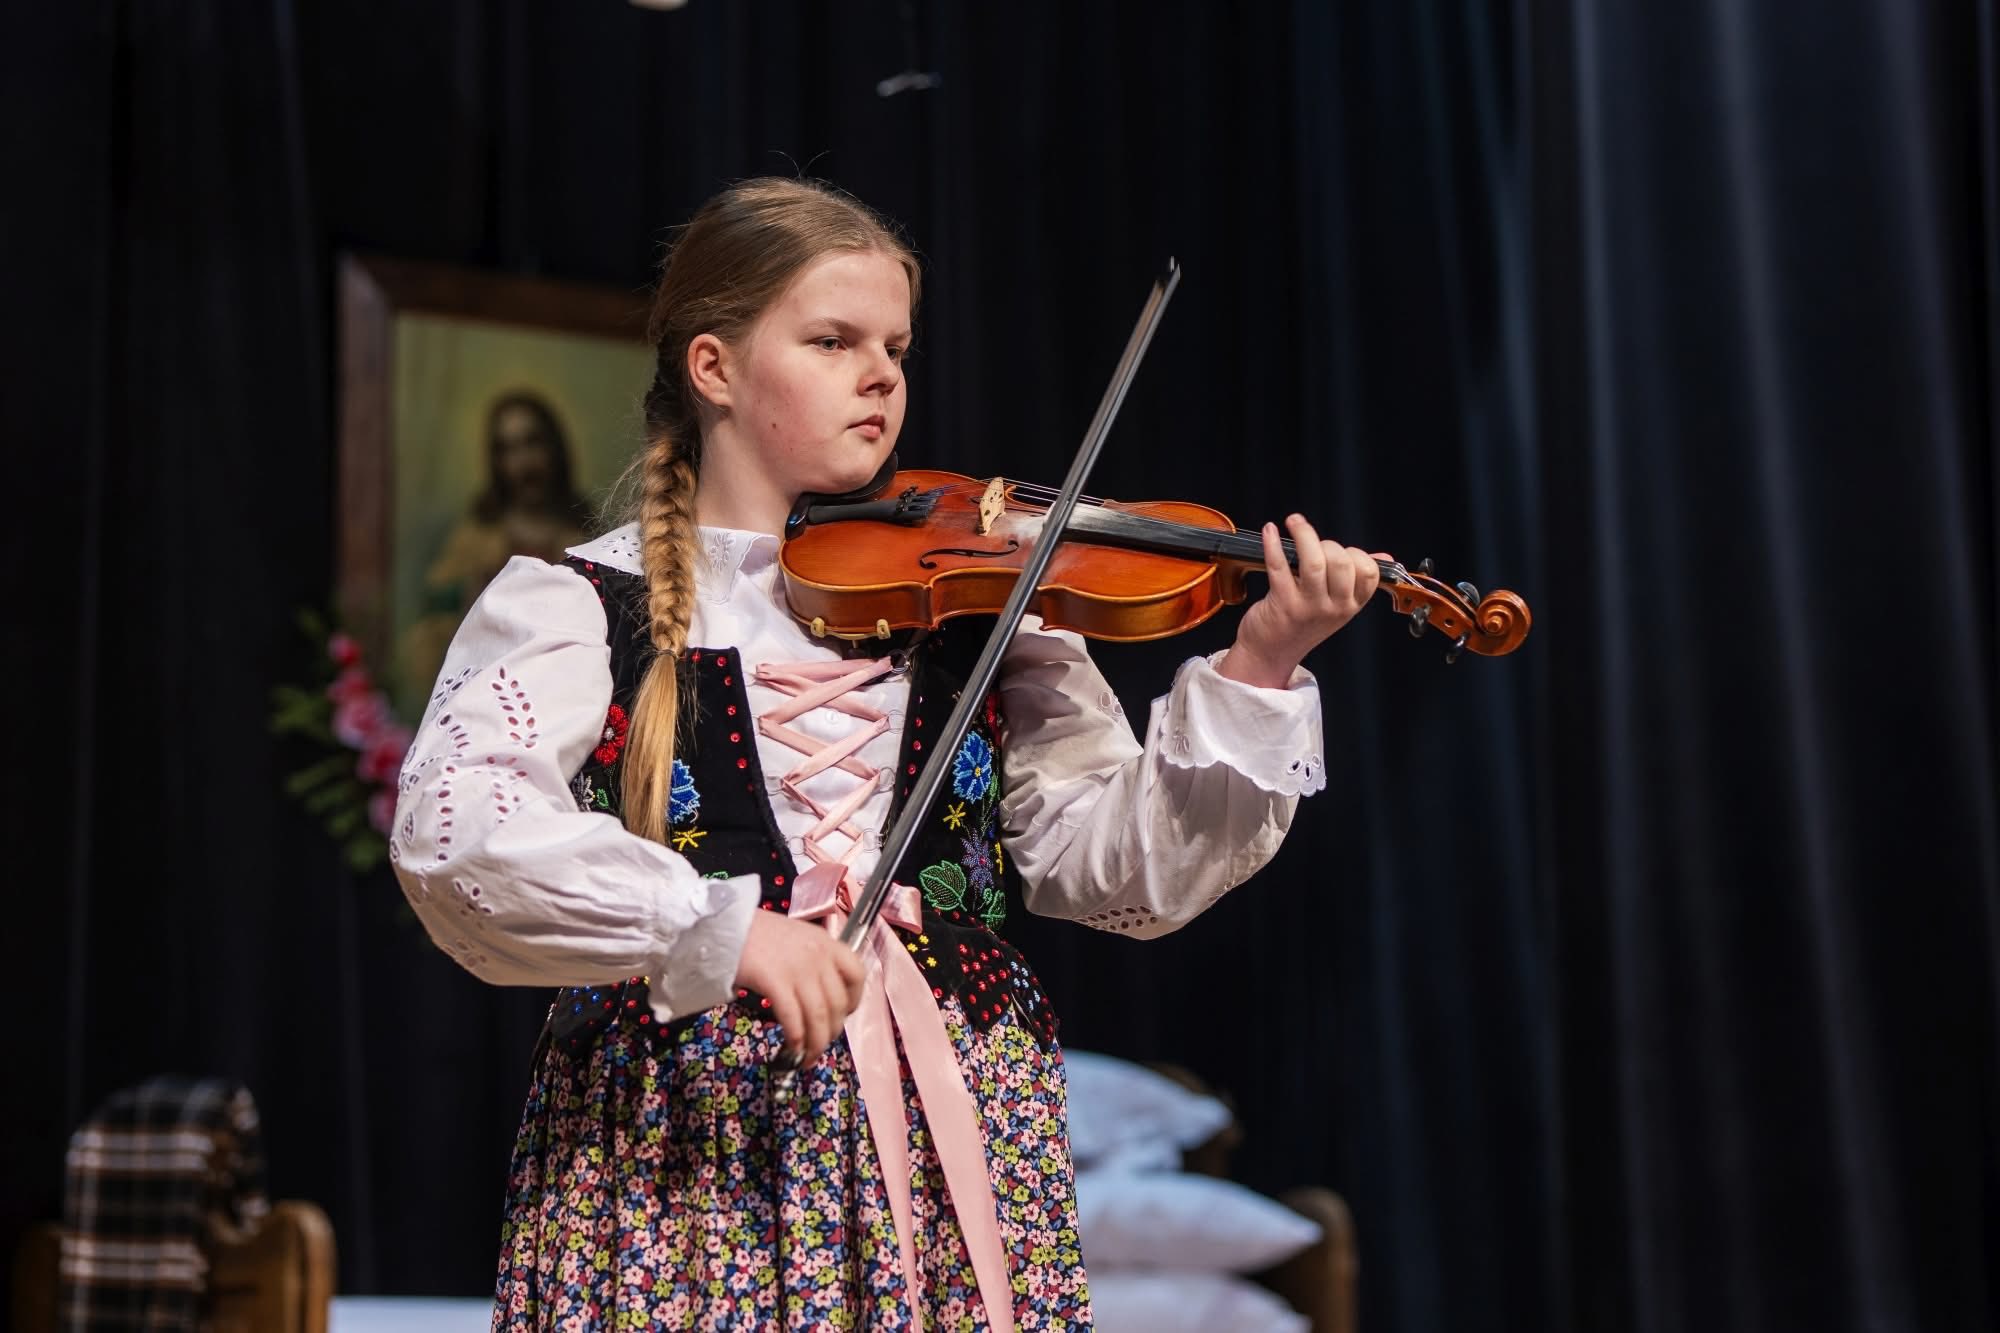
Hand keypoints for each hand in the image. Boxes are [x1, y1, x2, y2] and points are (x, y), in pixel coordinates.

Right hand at [733, 909, 868, 1062]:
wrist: (724, 925)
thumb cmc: (756, 933)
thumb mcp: (796, 938)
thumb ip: (813, 961)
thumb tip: (819, 997)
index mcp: (826, 942)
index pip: (857, 974)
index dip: (854, 1000)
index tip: (843, 1015)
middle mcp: (818, 955)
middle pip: (837, 1003)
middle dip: (831, 1032)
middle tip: (820, 1045)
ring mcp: (798, 968)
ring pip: (818, 1016)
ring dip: (816, 1043)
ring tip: (807, 1058)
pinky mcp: (775, 981)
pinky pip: (793, 1018)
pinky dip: (796, 1038)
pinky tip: (792, 1047)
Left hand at [1218, 513, 1381, 687]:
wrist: (1271, 653)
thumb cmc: (1303, 623)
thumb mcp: (1337, 606)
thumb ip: (1358, 581)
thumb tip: (1383, 558)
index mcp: (1351, 606)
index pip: (1369, 572)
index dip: (1356, 554)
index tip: (1339, 550)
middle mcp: (1334, 608)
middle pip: (1342, 563)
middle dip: (1328, 543)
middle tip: (1311, 540)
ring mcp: (1308, 607)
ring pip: (1314, 563)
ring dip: (1304, 535)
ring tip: (1294, 522)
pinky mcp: (1282, 604)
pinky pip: (1279, 566)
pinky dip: (1273, 545)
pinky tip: (1270, 531)